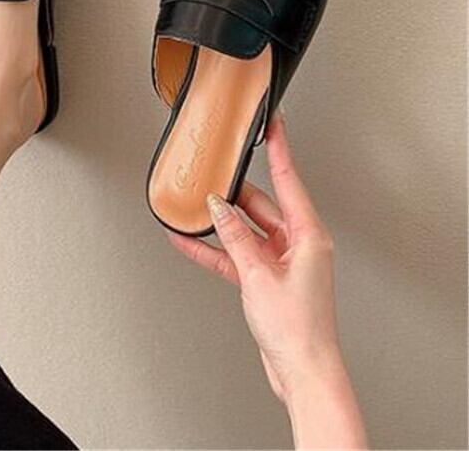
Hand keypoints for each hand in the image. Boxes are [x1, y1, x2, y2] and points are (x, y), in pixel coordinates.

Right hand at [168, 114, 366, 448]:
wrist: (301, 372)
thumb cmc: (297, 328)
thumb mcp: (257, 274)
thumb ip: (234, 237)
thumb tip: (216, 208)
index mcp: (308, 235)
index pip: (289, 181)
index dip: (280, 150)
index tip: (273, 125)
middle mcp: (296, 244)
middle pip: (260, 205)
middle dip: (233, 193)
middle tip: (211, 175)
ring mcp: (279, 261)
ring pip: (244, 230)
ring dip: (219, 223)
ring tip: (191, 209)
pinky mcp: (264, 278)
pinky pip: (235, 255)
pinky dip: (214, 249)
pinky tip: (189, 241)